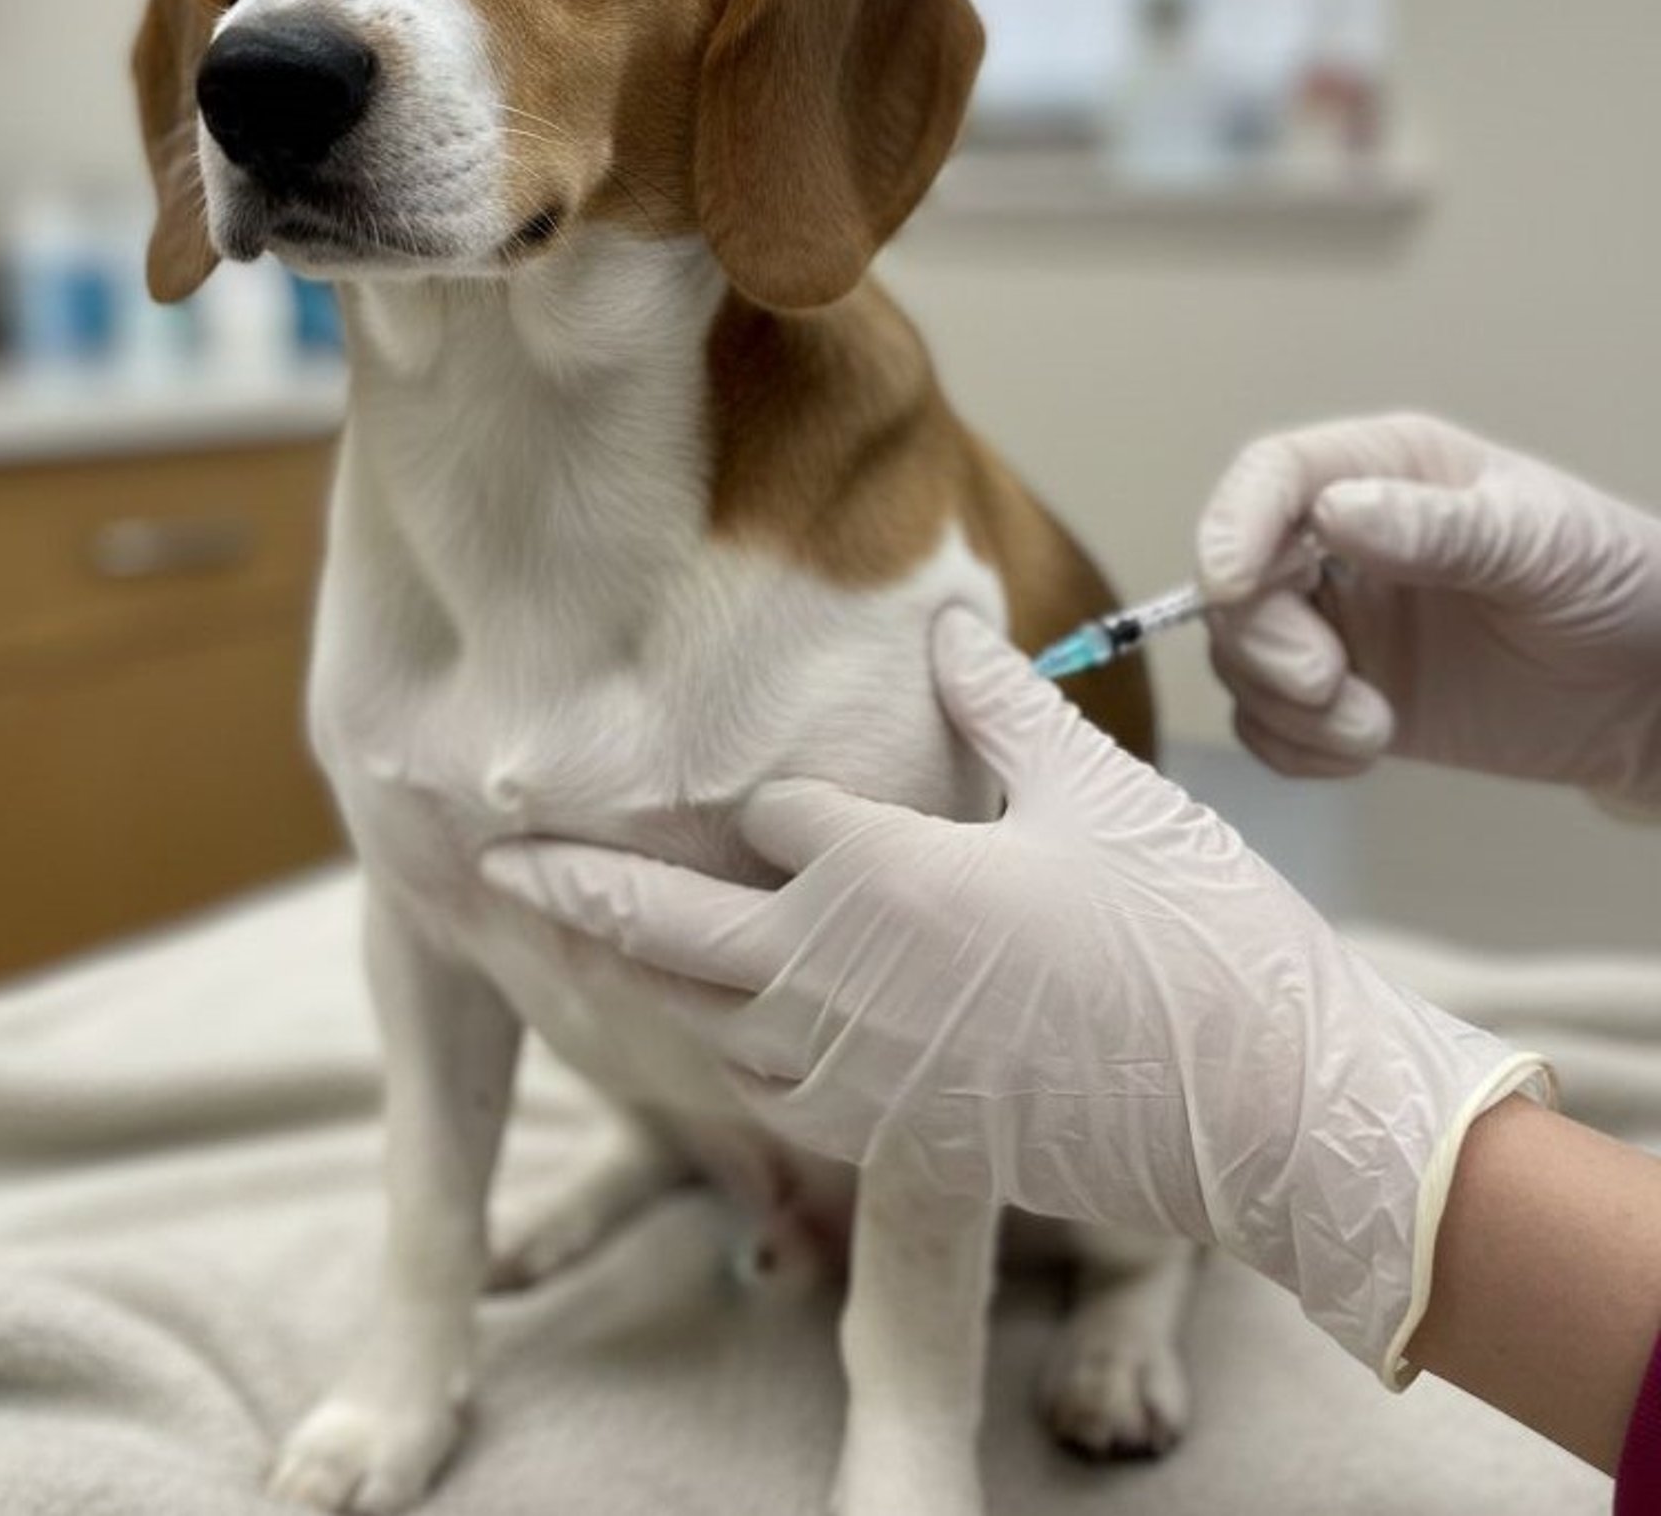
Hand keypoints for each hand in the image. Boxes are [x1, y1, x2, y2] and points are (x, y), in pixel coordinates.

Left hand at [483, 610, 1546, 1378]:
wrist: (1271, 1114)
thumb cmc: (1196, 936)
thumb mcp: (1094, 790)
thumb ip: (997, 702)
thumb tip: (945, 620)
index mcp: (874, 871)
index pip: (762, 808)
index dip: (754, 779)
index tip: (697, 750)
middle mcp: (831, 976)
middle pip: (659, 926)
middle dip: (567, 892)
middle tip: (489, 864)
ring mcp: (848, 1072)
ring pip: (690, 1022)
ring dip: (622, 978)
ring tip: (566, 945)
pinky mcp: (886, 1139)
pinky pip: (760, 1091)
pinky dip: (709, 1053)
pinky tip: (700, 1033)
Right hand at [1197, 412, 1660, 801]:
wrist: (1656, 697)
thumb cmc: (1620, 587)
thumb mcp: (1543, 544)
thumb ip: (1441, 529)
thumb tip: (1335, 514)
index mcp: (1384, 473)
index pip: (1273, 478)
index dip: (1233, 524)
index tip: (1231, 583)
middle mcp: (1340, 543)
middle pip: (1236, 578)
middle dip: (1262, 639)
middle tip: (1327, 682)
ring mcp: (1336, 623)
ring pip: (1239, 657)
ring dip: (1288, 706)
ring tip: (1374, 728)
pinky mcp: (1340, 696)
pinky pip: (1265, 724)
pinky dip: (1294, 748)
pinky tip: (1363, 750)